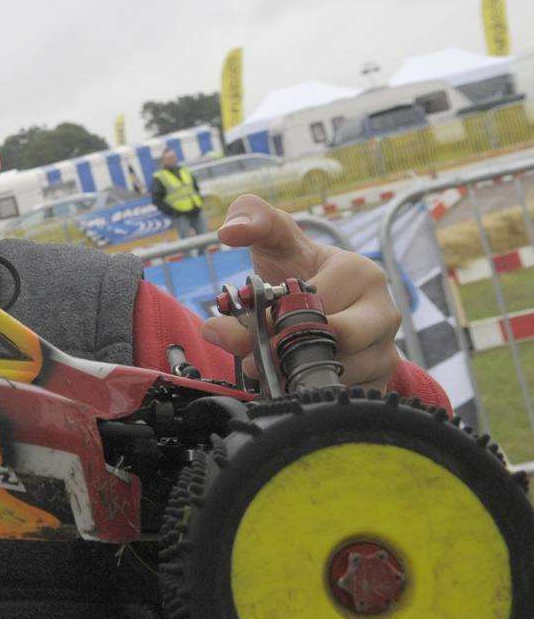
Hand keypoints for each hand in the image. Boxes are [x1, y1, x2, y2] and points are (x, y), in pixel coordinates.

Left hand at [199, 194, 403, 390]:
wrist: (318, 304)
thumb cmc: (296, 268)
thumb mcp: (276, 238)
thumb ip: (253, 219)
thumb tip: (230, 230)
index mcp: (363, 274)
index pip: (317, 305)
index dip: (275, 319)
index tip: (249, 324)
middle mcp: (384, 313)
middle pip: (336, 343)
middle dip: (286, 351)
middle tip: (253, 355)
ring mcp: (388, 351)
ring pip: (339, 375)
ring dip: (294, 376)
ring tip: (268, 367)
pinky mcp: (380, 384)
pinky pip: (346, 399)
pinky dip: (312, 396)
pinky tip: (292, 382)